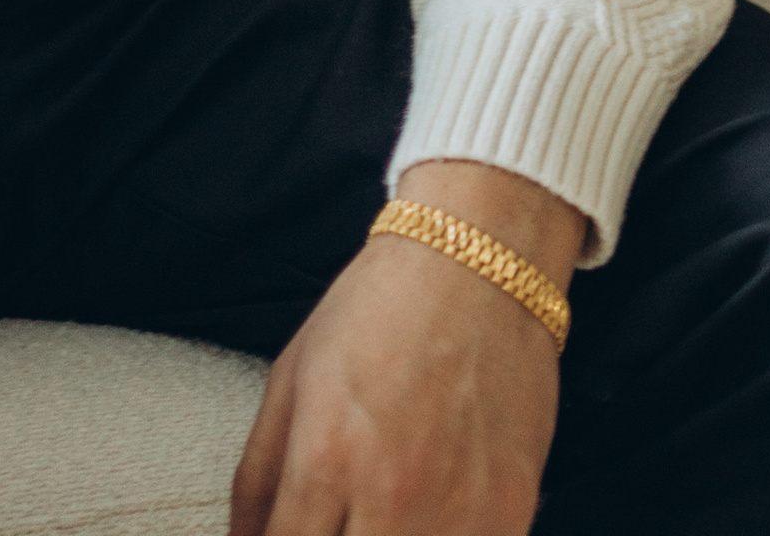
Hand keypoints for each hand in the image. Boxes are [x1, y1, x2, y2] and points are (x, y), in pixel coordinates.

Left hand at [230, 166, 578, 535]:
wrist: (480, 261)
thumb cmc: (379, 312)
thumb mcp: (291, 379)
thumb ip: (257, 481)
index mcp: (326, 460)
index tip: (289, 534)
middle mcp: (391, 496)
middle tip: (336, 518)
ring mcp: (458, 514)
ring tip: (376, 511)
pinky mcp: (512, 513)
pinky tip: (429, 513)